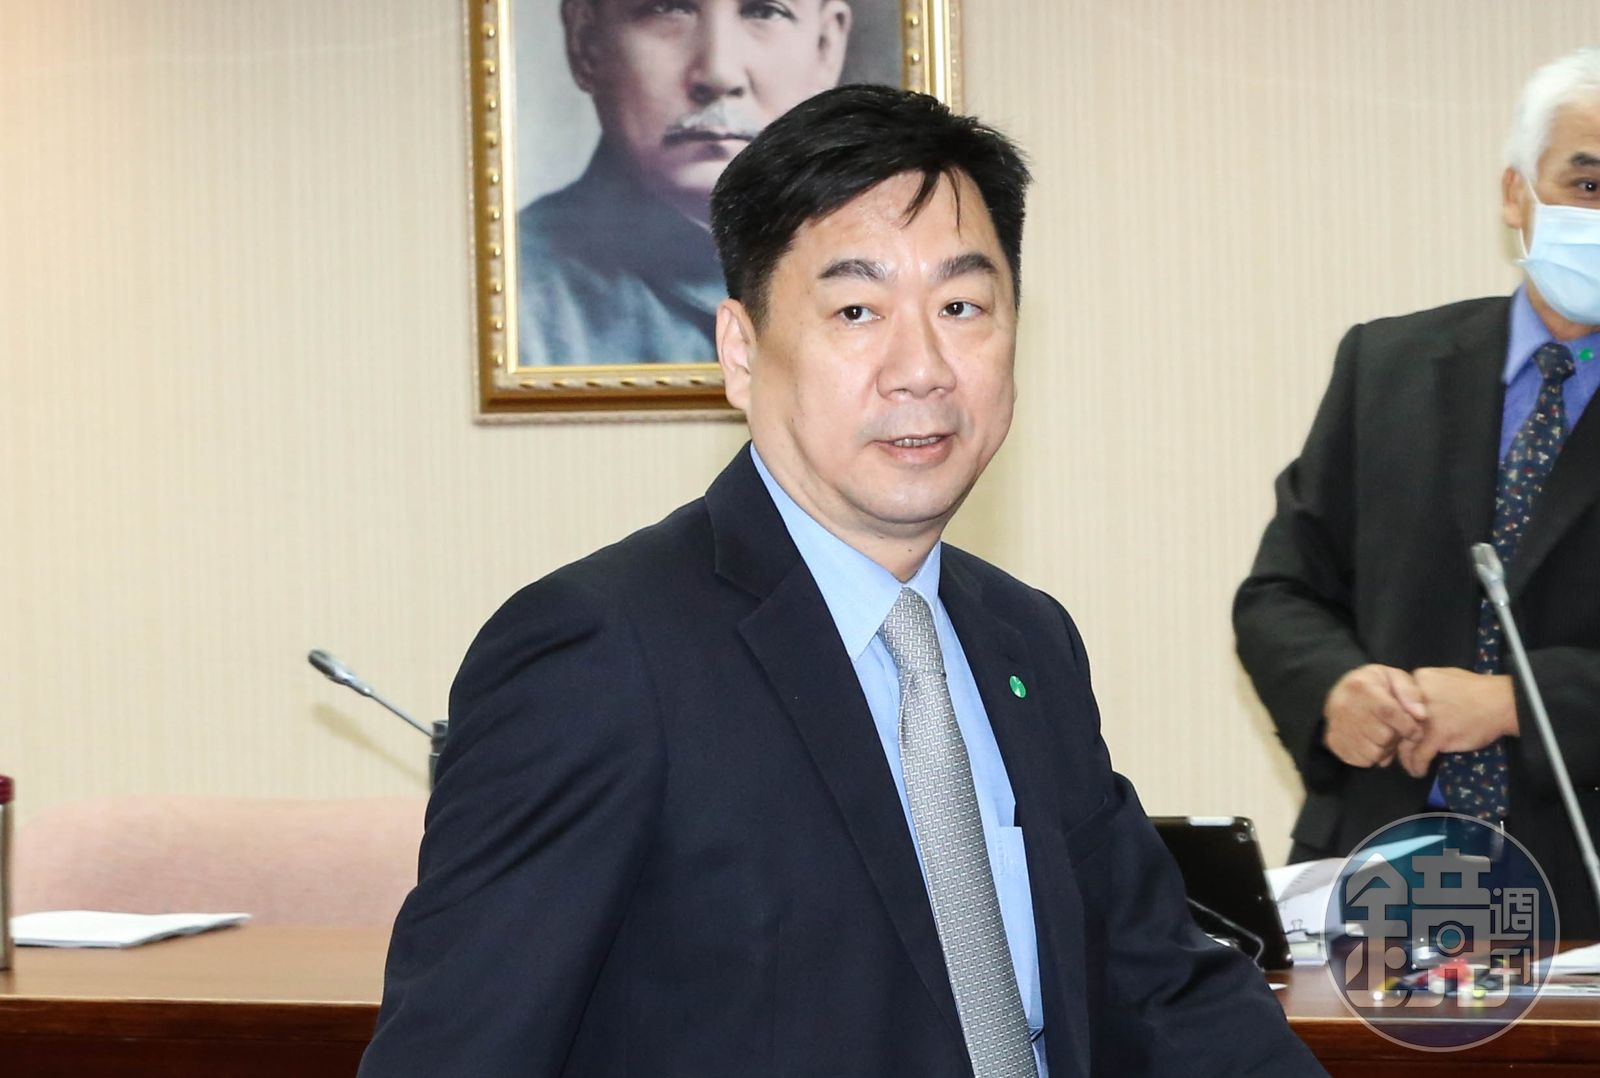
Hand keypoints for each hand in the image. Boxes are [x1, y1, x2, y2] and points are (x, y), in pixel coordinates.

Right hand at [1322, 665, 1427, 767]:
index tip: (1415, 730)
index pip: (1389, 713)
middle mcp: (1343, 707)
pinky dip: (1372, 756)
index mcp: (1360, 687)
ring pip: (1374, 753)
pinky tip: (1371, 742)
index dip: (1407, 726)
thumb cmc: (1374, 685)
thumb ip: (1410, 693)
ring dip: (1385, 749)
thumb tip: (1420, 715)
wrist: (1343, 692)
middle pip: (1383, 736)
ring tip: (1383, 736)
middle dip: (1396, 737)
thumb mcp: (1394, 677)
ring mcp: (1336, 726)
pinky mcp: (1334, 742)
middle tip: (1396, 730)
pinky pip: (1362, 761)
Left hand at [1396, 669, 1517, 777]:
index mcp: (1418, 679)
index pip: (1395, 701)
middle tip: (1396, 750)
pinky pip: (1419, 756)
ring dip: (1404, 757)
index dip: (1395, 718)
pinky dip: (1416, 766)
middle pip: (1396, 722)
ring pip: (1404, 741)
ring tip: (1408, 765)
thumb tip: (1412, 699)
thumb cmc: (1477, 690)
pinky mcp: (1437, 736)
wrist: (1502, 702)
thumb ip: (1426, 687)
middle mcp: (1416, 698)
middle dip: (1396, 739)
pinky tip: (1419, 771)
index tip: (1397, 729)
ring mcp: (1426, 718)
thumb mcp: (1446, 676)